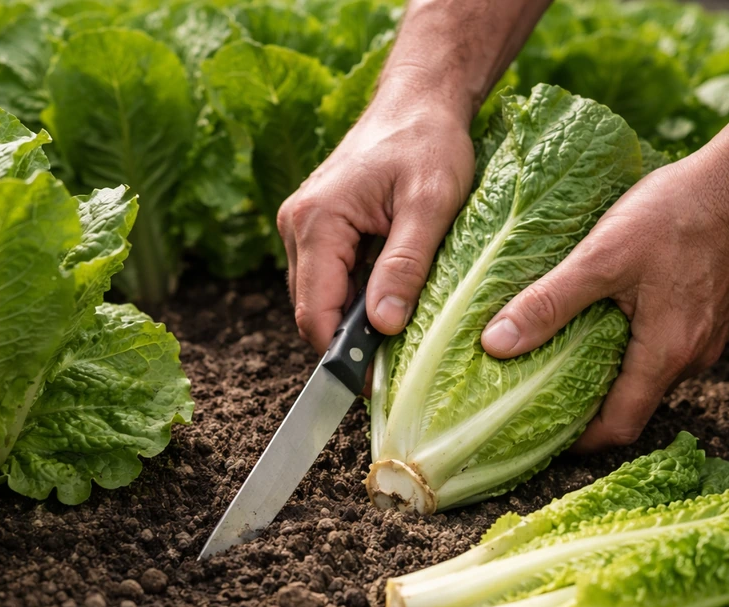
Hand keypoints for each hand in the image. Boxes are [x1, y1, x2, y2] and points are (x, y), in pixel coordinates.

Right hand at [277, 98, 474, 353]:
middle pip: (311, 310)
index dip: (340, 356)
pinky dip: (355, 299)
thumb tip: (383, 327)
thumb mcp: (431, 205)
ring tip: (396, 336)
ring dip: (352, 322)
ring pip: (319, 297)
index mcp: (317, 220)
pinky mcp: (318, 227)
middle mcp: (297, 225)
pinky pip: (329, 278)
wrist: (419, 99)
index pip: (314, 311)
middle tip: (392, 369)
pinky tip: (389, 302)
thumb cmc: (428, 142)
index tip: (374, 385)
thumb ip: (405, 266)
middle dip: (346, 344)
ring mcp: (304, 226)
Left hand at [480, 144, 728, 450]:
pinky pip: (660, 349)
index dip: (578, 442)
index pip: (619, 427)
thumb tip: (495, 343)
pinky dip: (627, 349)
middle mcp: (691, 358)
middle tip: (535, 396)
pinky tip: (597, 324)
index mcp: (666, 356)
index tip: (538, 435)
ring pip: (646, 376)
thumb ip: (548, 302)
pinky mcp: (707, 316)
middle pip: (632, 405)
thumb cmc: (679, 213)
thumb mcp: (600, 256)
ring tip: (557, 359)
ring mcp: (703, 338)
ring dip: (606, 375)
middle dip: (585, 408)